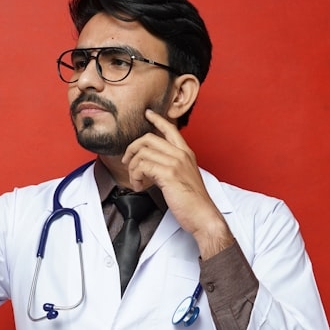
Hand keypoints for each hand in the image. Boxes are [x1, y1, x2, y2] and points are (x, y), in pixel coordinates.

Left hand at [122, 110, 234, 257]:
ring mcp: (175, 163)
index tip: (148, 114)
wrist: (203, 215)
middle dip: (132, 149)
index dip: (157, 119)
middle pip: (148, 139)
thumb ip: (169, 167)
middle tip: (127, 162)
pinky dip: (135, 177)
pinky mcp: (169, 174)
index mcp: (186, 153)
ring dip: (132, 169)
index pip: (170, 129)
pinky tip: (139, 186)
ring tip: (136, 182)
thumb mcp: (183, 178)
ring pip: (142, 154)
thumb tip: (149, 166)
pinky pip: (142, 167)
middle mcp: (181, 154)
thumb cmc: (193, 202)